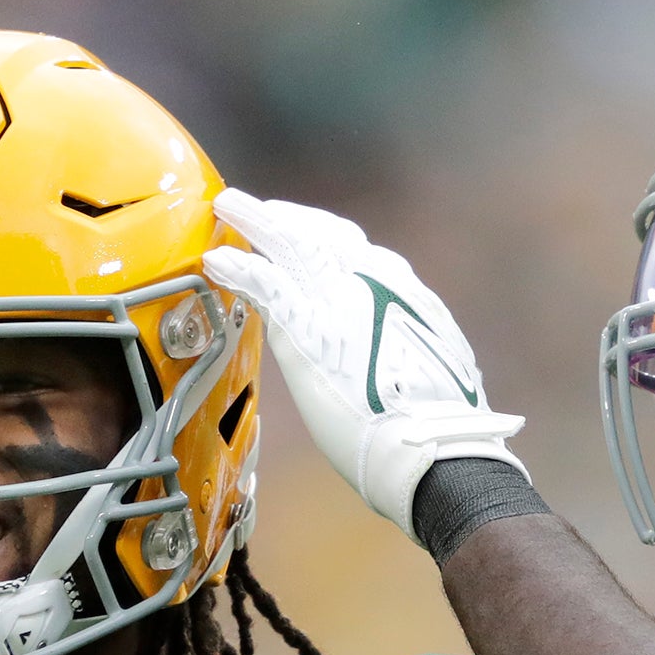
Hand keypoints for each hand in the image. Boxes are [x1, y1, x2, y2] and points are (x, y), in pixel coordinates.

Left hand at [202, 189, 524, 540]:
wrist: (432, 447)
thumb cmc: (437, 424)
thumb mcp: (436, 366)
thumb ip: (409, 346)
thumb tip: (405, 355)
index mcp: (401, 293)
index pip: (356, 250)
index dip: (324, 235)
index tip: (306, 230)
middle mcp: (371, 283)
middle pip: (322, 235)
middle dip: (288, 218)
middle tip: (259, 209)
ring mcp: (337, 301)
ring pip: (290, 245)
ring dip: (255, 222)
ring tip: (228, 207)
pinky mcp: (306, 328)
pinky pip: (264, 286)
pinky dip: (240, 269)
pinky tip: (217, 260)